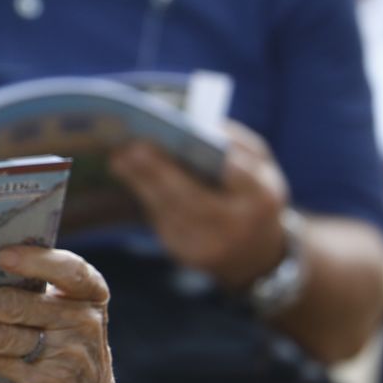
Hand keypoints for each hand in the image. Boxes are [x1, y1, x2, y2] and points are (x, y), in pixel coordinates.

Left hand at [0, 246, 129, 382]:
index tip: (0, 255)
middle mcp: (83, 320)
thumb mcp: (67, 312)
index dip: (35, 261)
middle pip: (16, 305)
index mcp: (90, 291)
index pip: (69, 269)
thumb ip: (36, 290)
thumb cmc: (67, 342)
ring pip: (0, 336)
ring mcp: (69, 354)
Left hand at [110, 122, 289, 287]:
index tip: (187, 137)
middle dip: (159, 171)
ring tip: (120, 157)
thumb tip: (198, 126)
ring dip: (141, 182)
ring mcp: (210, 246)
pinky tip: (128, 174)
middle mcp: (236, 226)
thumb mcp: (261, 169)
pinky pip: (163, 221)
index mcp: (261, 198)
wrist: (255, 254)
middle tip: (133, 148)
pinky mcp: (187, 256)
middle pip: (191, 197)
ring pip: (169, 210)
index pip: (237, 175)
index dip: (211, 157)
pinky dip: (146, 196)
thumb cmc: (254, 197)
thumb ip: (238, 146)